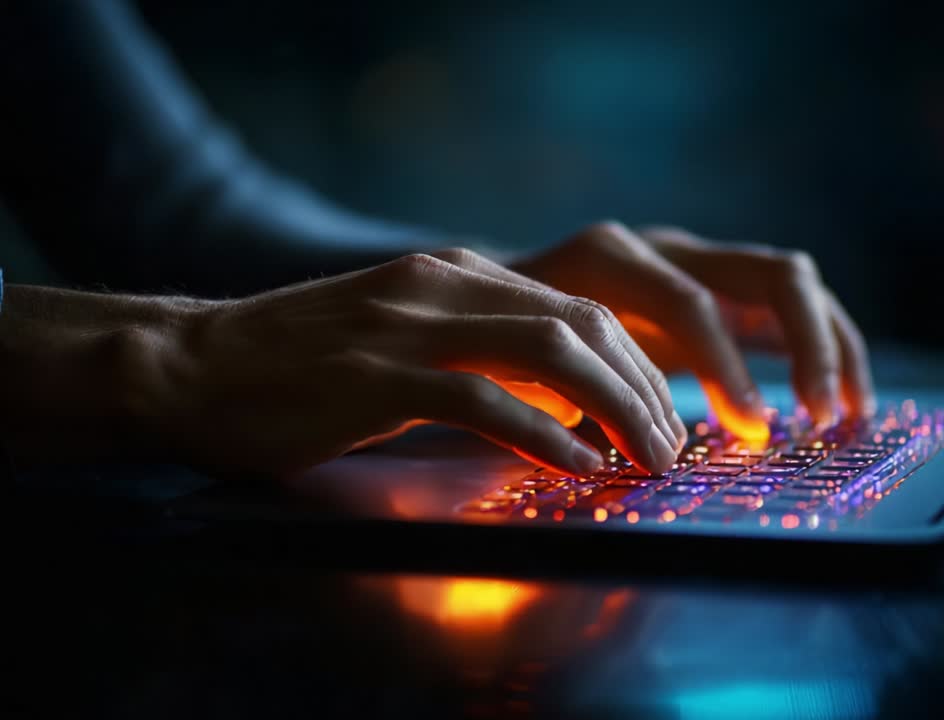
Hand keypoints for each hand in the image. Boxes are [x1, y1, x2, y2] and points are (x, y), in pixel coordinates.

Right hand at [0, 251, 683, 476]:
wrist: (193, 364)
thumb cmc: (302, 368)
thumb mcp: (404, 340)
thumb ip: (479, 354)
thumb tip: (564, 405)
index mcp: (456, 273)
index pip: (578, 308)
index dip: (635, 363)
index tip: (661, 413)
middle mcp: (443, 285)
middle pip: (582, 324)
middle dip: (643, 387)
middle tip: (671, 444)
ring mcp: (408, 325)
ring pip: (549, 352)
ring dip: (613, 408)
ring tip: (646, 457)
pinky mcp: (376, 375)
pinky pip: (483, 400)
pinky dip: (543, 435)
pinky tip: (577, 466)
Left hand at [509, 222, 874, 442]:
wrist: (492, 302)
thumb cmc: (502, 344)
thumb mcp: (520, 365)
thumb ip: (561, 395)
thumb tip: (606, 449)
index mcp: (612, 259)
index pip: (691, 303)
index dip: (725, 369)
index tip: (750, 431)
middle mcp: (665, 247)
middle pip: (772, 272)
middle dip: (809, 344)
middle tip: (821, 415)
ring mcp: (698, 261)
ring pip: (794, 283)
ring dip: (832, 345)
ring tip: (850, 414)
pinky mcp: (719, 286)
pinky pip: (790, 307)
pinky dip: (826, 348)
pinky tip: (842, 405)